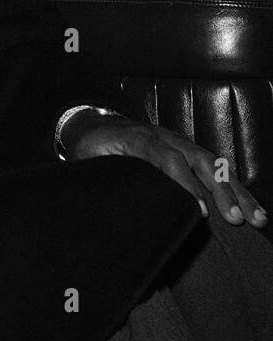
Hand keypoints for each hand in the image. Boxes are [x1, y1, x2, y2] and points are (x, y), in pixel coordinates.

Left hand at [64, 111, 267, 227]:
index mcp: (137, 138)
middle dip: (221, 190)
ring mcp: (179, 142)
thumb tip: (102, 204)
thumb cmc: (91, 146)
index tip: (200, 209)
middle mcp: (164, 137)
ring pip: (214, 164)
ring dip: (236, 191)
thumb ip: (96, 173)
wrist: (94, 122)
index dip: (184, 183)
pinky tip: (250, 206)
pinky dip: (234, 186)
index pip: (165, 158)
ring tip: (255, 217)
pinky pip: (215, 167)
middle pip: (198, 160)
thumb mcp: (86, 158)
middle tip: (236, 218)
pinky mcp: (188, 150)